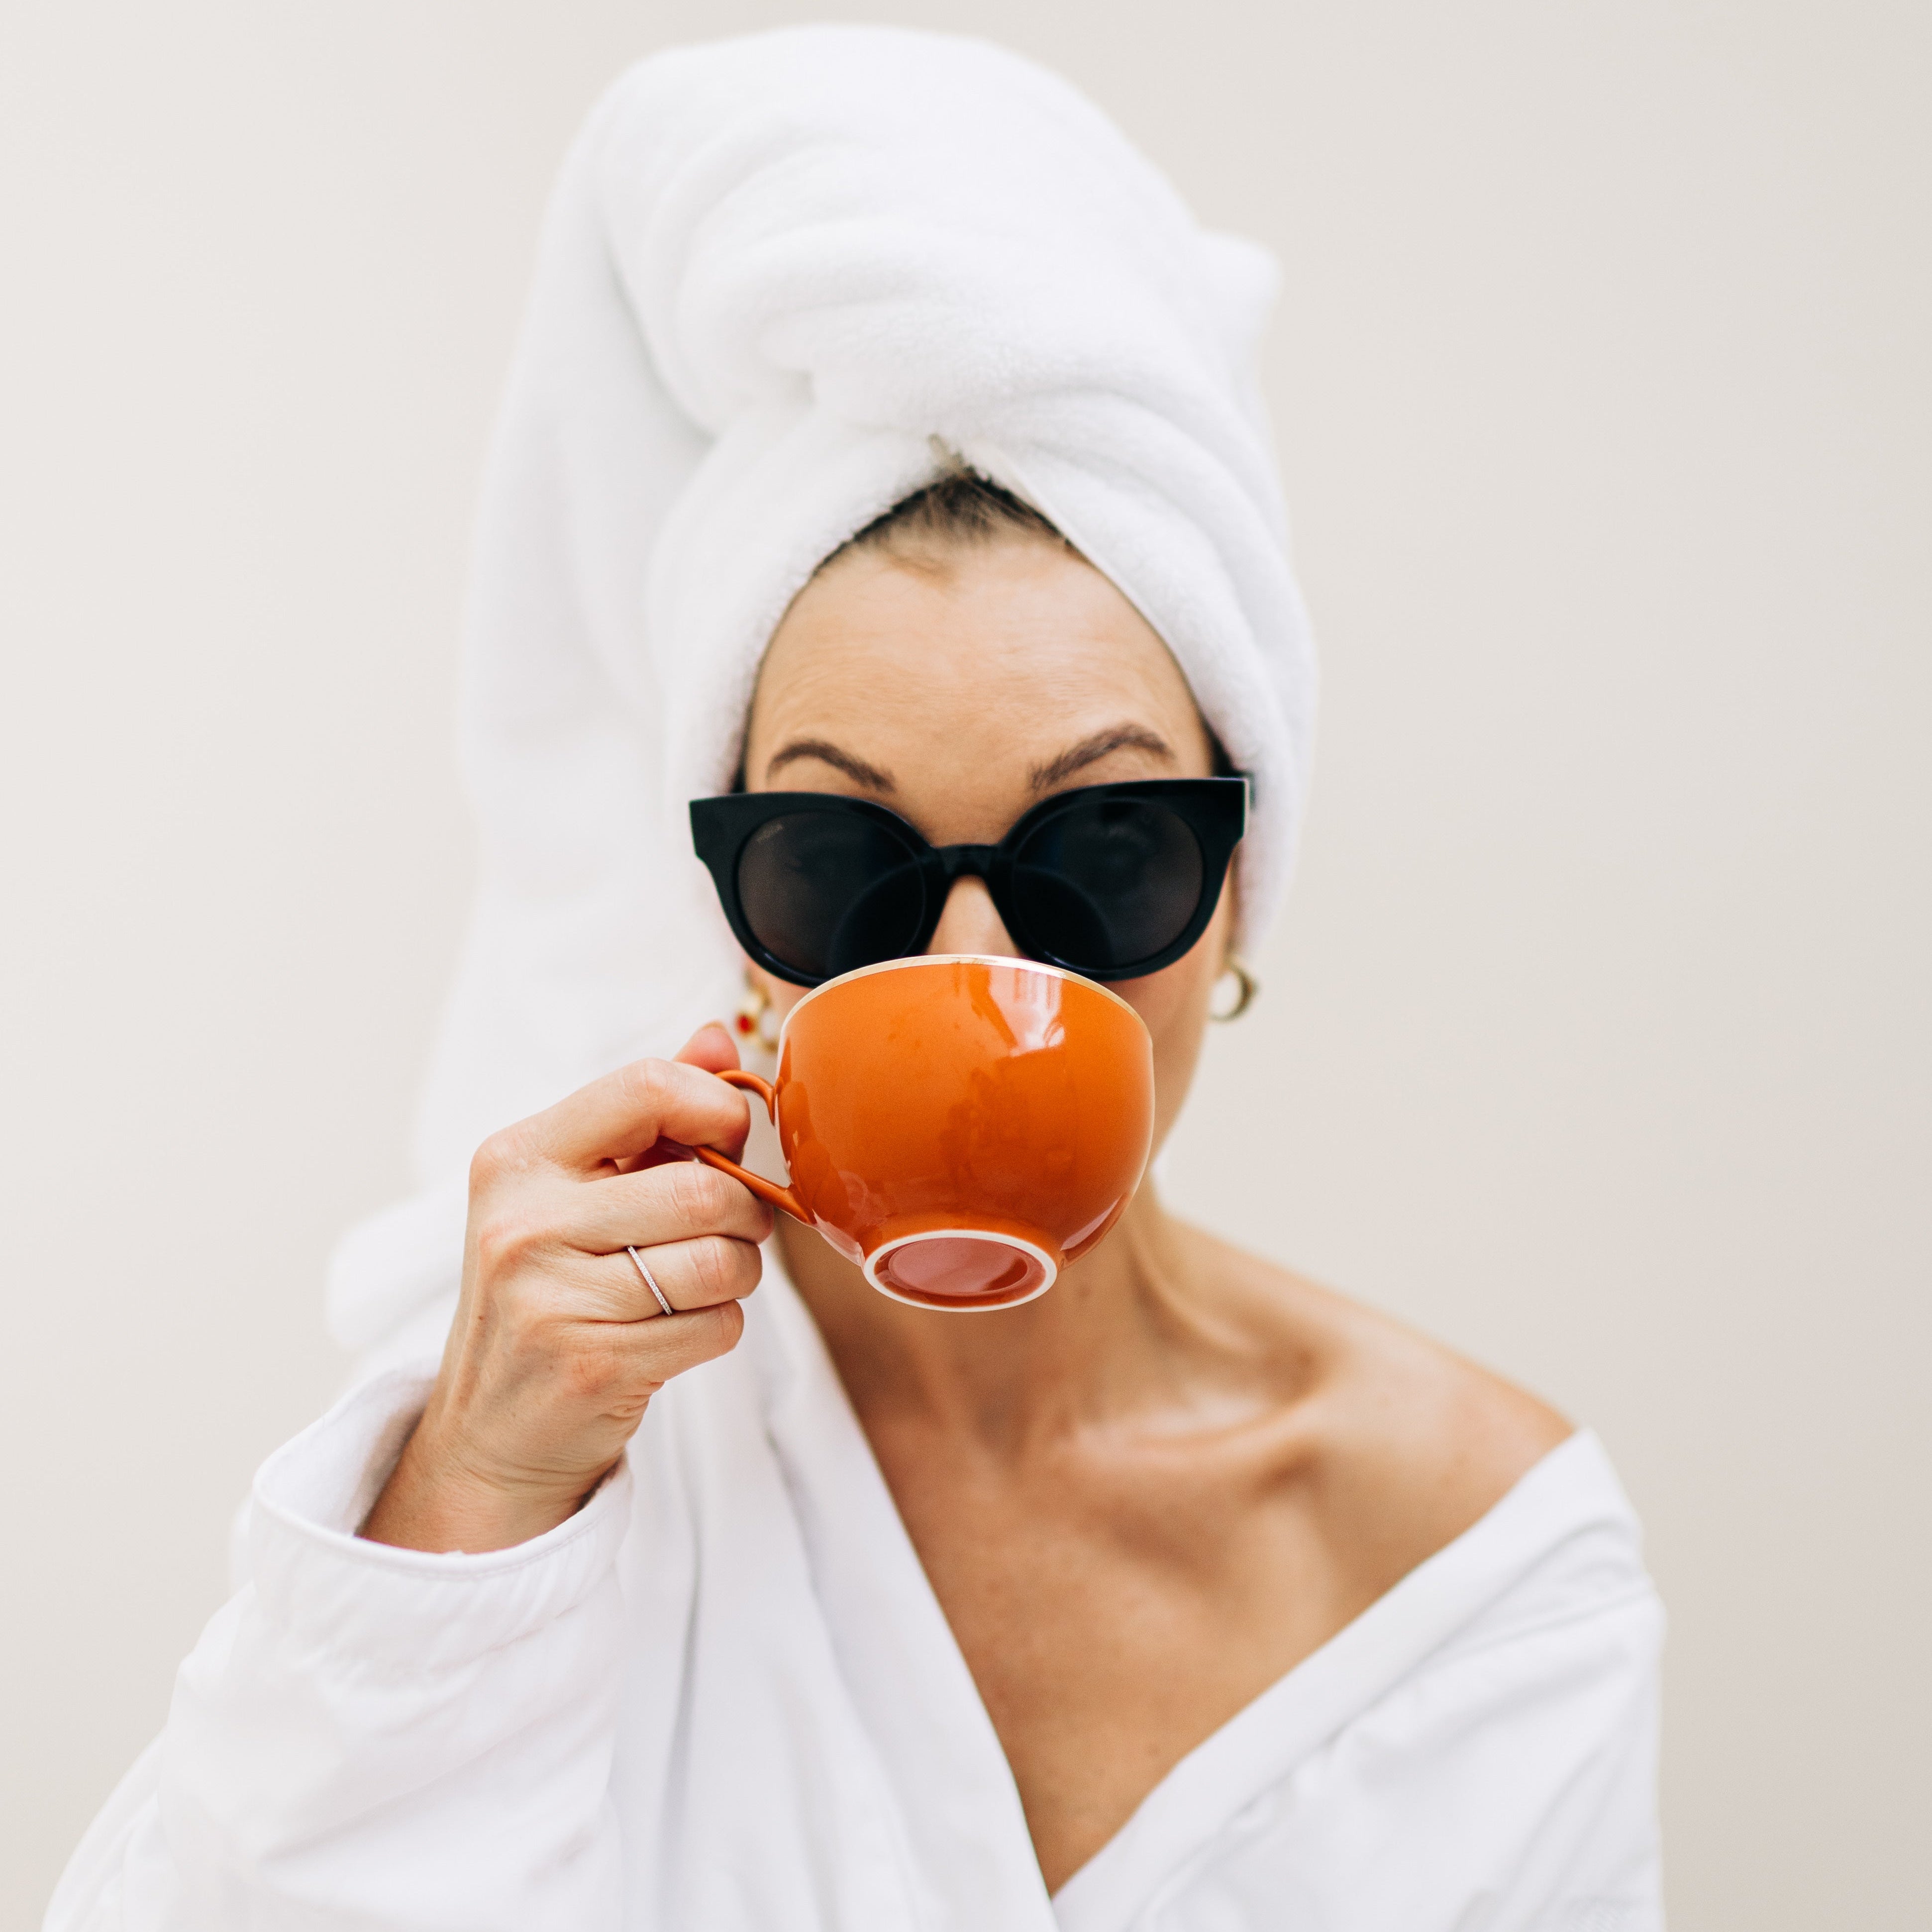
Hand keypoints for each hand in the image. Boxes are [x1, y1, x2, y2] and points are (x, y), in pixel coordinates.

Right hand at [361, 1024, 772, 1551]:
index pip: (647, 1087)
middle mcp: (523, 1222)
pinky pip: (716, 1327)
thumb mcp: (574, 1190)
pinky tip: (672, 1334)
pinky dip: (718, 1329)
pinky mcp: (591, 1364)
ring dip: (737, 1276)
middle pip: (705, 1189)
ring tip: (696, 1283)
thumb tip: (719, 1036)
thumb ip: (647, 1113)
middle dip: (745, 1213)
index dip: (716, 1109)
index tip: (727, 1141)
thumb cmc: (549, 1291)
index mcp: (518, 1159)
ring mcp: (551, 1298)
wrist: (490, 1430)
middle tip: (726, 1231)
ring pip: (722, 1261)